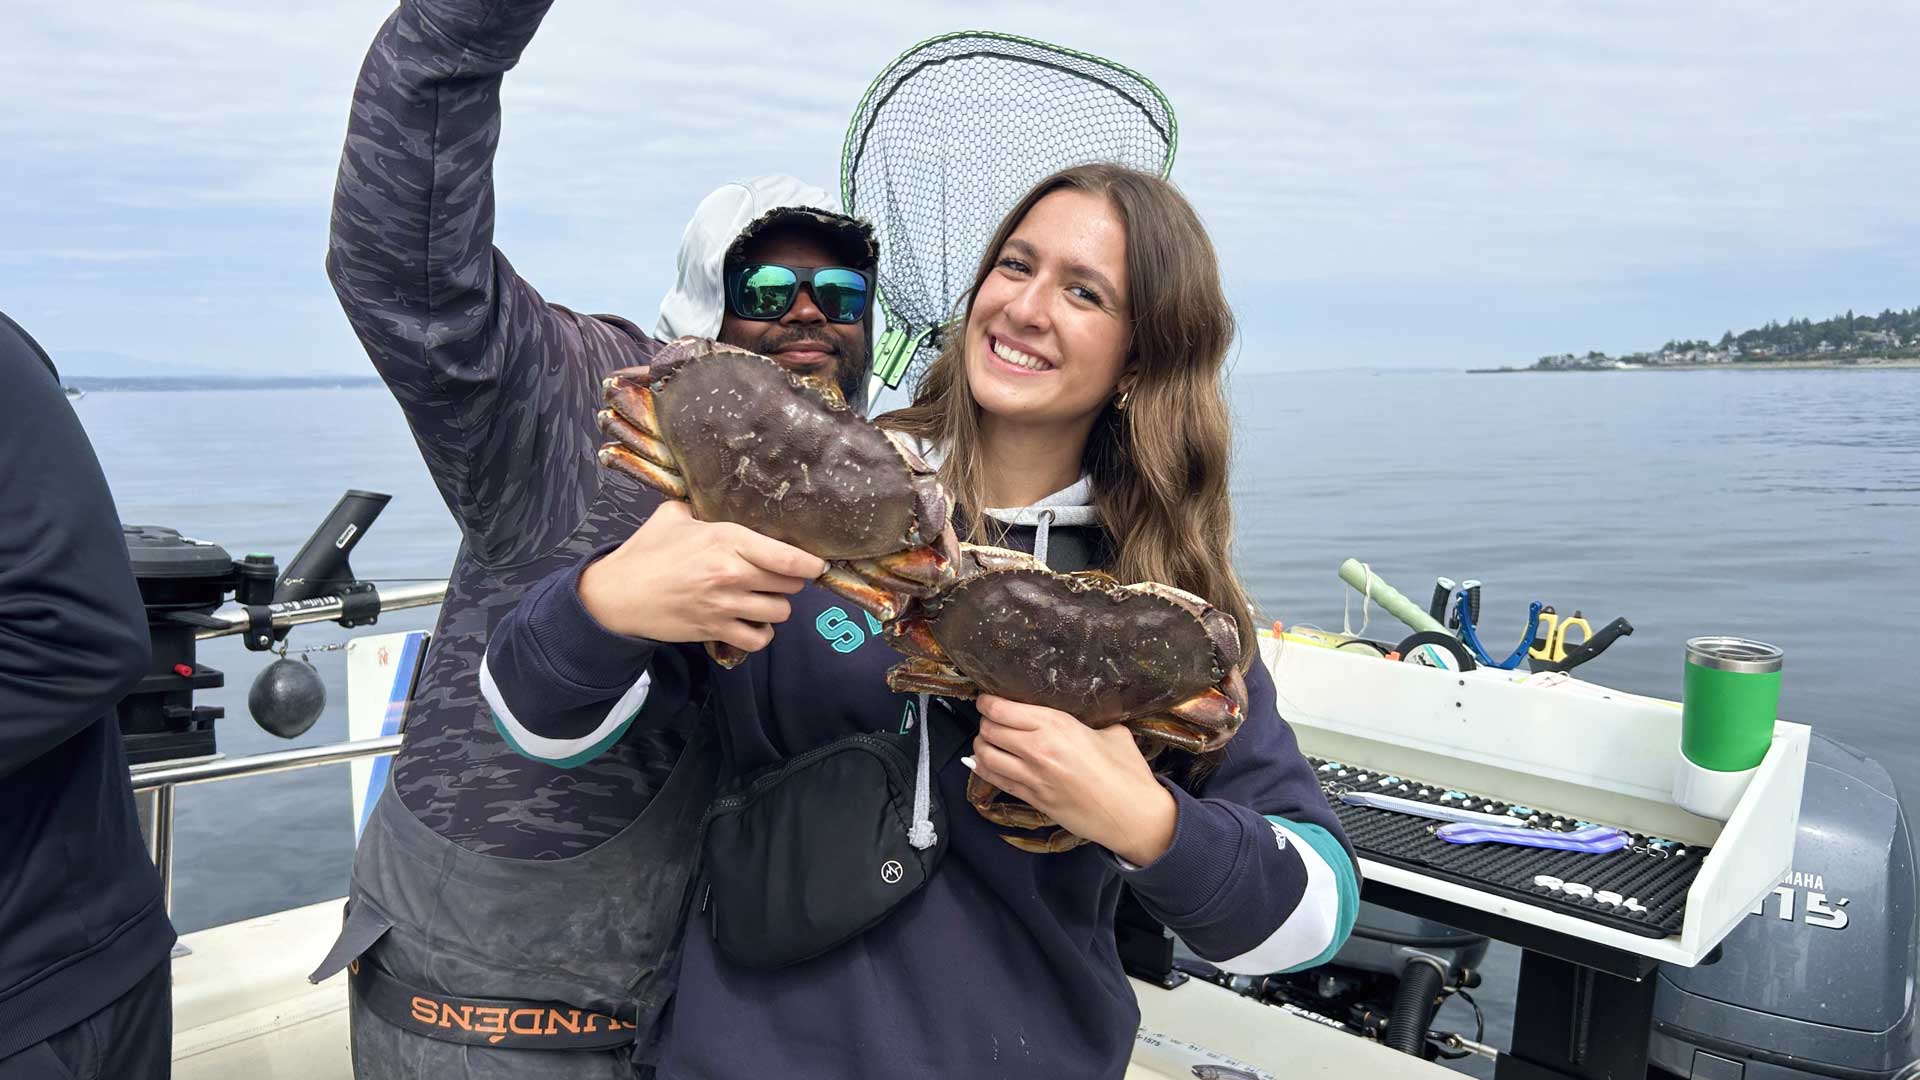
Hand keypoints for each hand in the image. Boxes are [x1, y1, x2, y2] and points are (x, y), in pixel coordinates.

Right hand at [578, 501, 826, 653]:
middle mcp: (731, 574)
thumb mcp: (672, 516)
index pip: (787, 557)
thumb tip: (714, 498)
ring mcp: (725, 605)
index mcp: (726, 540)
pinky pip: (758, 639)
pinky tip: (753, 622)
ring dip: (775, 605)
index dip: (809, 563)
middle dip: (789, 580)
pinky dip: (761, 632)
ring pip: (779, 612)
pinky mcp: (715, 630)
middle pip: (789, 584)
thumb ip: (701, 507)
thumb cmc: (645, 553)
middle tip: (778, 576)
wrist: (616, 595)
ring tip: (763, 597)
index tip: (816, 563)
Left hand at [969, 695, 1177, 865]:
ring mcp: (1033, 776)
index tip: (987, 700)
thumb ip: (1089, 721)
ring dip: (981, 746)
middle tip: (990, 720)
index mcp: (1057, 724)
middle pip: (989, 730)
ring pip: (986, 756)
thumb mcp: (1113, 732)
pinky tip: (984, 763)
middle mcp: (1039, 748)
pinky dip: (984, 769)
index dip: (987, 703)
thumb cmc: (1127, 773)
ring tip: (987, 741)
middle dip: (985, 723)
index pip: (1002, 709)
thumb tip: (1084, 716)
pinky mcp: (1033, 799)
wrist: (1132, 814)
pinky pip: (996, 781)